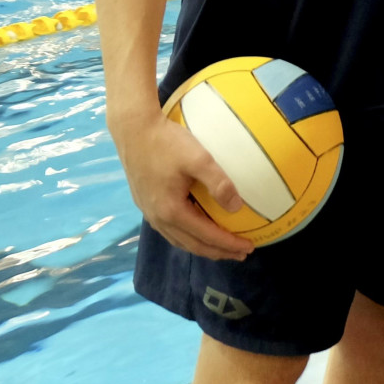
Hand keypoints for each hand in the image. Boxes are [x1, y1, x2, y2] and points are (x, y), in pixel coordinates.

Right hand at [113, 111, 253, 260]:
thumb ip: (219, 183)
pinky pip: (170, 230)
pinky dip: (188, 237)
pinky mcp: (145, 203)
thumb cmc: (167, 142)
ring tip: (222, 248)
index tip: (249, 247)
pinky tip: (197, 230)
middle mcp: (158, 218)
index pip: (206, 236)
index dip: (229, 244)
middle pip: (192, 244)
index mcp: (172, 211)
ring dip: (203, 246)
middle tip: (242, 254)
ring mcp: (149, 212)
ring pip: (179, 240)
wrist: (133, 129)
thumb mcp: (199, 159)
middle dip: (218, 251)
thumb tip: (237, 207)